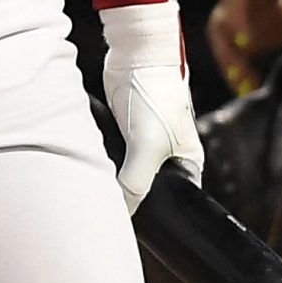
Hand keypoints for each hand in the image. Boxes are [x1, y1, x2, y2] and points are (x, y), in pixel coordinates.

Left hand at [99, 0, 204, 212]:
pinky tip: (93, 171)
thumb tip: (119, 214)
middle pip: (149, 192)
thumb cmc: (154, 95)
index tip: (133, 229)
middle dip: (131, 200)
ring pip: (128, 175)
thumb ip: (135, 183)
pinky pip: (114, 160)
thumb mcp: (147, 147)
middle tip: (108, 215)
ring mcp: (146, 145)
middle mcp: (169, 157)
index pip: (176, 204)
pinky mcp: (126, 134)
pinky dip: (106, 165)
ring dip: (115, 181)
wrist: (135, 53)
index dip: (157, 217)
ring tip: (98, 194)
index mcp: (188, 164)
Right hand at [206, 0, 281, 94]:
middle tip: (239, 73)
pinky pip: (241, 54)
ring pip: (226, 42)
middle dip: (226, 49)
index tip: (248, 40)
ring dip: (231, 65)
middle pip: (221, 23)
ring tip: (244, 88)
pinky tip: (251, 87)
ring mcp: (245, 17)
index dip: (236, 18)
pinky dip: (243, 71)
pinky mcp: (254, 34)